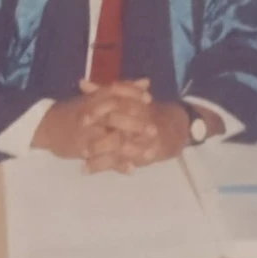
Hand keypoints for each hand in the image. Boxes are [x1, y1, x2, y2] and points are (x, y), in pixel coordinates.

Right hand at [30, 80, 151, 165]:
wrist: (45, 126)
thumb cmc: (73, 110)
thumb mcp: (96, 97)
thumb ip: (122, 89)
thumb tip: (147, 82)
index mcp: (94, 99)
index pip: (115, 92)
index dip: (133, 95)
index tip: (150, 100)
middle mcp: (91, 114)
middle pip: (116, 116)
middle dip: (136, 123)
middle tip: (154, 129)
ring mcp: (87, 132)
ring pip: (112, 140)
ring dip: (131, 147)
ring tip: (149, 152)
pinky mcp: (83, 149)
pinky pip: (103, 158)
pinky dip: (117, 164)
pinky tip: (131, 169)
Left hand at [80, 82, 225, 173]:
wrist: (176, 126)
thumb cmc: (146, 110)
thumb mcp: (126, 98)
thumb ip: (102, 91)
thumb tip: (80, 83)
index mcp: (133, 104)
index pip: (115, 104)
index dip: (98, 111)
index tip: (81, 119)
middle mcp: (139, 120)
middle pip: (118, 130)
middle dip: (99, 141)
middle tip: (81, 149)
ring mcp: (145, 139)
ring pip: (122, 150)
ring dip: (103, 160)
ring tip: (84, 166)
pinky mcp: (151, 153)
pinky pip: (132, 162)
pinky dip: (117, 168)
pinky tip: (105, 174)